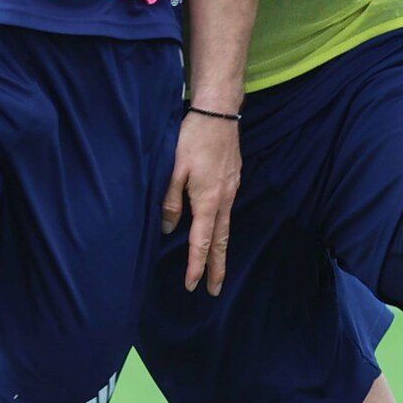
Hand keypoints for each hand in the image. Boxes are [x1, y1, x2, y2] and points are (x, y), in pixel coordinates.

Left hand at [161, 109, 241, 294]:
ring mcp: (231, 189)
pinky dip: (223, 229)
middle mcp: (224, 199)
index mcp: (208, 200)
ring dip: (222, 250)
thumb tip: (169, 228)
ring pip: (227, 227)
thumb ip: (171, 201)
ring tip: (218, 268)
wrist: (218, 112)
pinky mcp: (233, 179)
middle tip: (216, 290)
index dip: (196, 265)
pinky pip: (227, 211)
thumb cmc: (192, 137)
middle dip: (218, 268)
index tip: (191, 285)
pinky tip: (218, 230)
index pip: (202, 242)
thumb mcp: (174, 169)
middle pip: (222, 241)